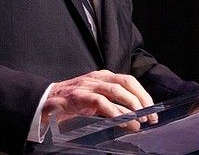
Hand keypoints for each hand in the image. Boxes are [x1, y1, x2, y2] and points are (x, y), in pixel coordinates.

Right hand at [42, 70, 158, 132]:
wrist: (45, 102)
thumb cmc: (72, 102)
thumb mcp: (96, 101)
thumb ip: (113, 106)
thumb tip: (135, 119)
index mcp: (103, 76)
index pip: (129, 80)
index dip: (143, 94)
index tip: (153, 109)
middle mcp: (97, 78)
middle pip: (126, 82)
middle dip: (142, 99)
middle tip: (150, 116)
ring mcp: (88, 86)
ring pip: (116, 90)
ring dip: (131, 106)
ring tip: (140, 120)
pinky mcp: (79, 97)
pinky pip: (101, 102)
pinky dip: (114, 112)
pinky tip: (123, 121)